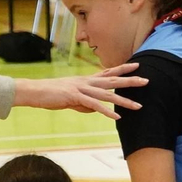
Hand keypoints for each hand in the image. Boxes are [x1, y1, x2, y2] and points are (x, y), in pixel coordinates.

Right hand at [13, 63, 147, 118]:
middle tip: (147, 80)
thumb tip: (95, 110)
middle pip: (113, 80)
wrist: (34, 91)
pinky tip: (117, 117)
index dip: (123, 68)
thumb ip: (85, 104)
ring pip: (107, 95)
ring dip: (124, 101)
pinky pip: (94, 105)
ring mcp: (82, 88)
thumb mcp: (72, 99)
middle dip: (131, 81)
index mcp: (86, 80)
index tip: (137, 64)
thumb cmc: (52, 94)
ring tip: (139, 106)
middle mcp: (87, 82)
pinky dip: (106, 112)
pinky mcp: (75, 97)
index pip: (108, 72)